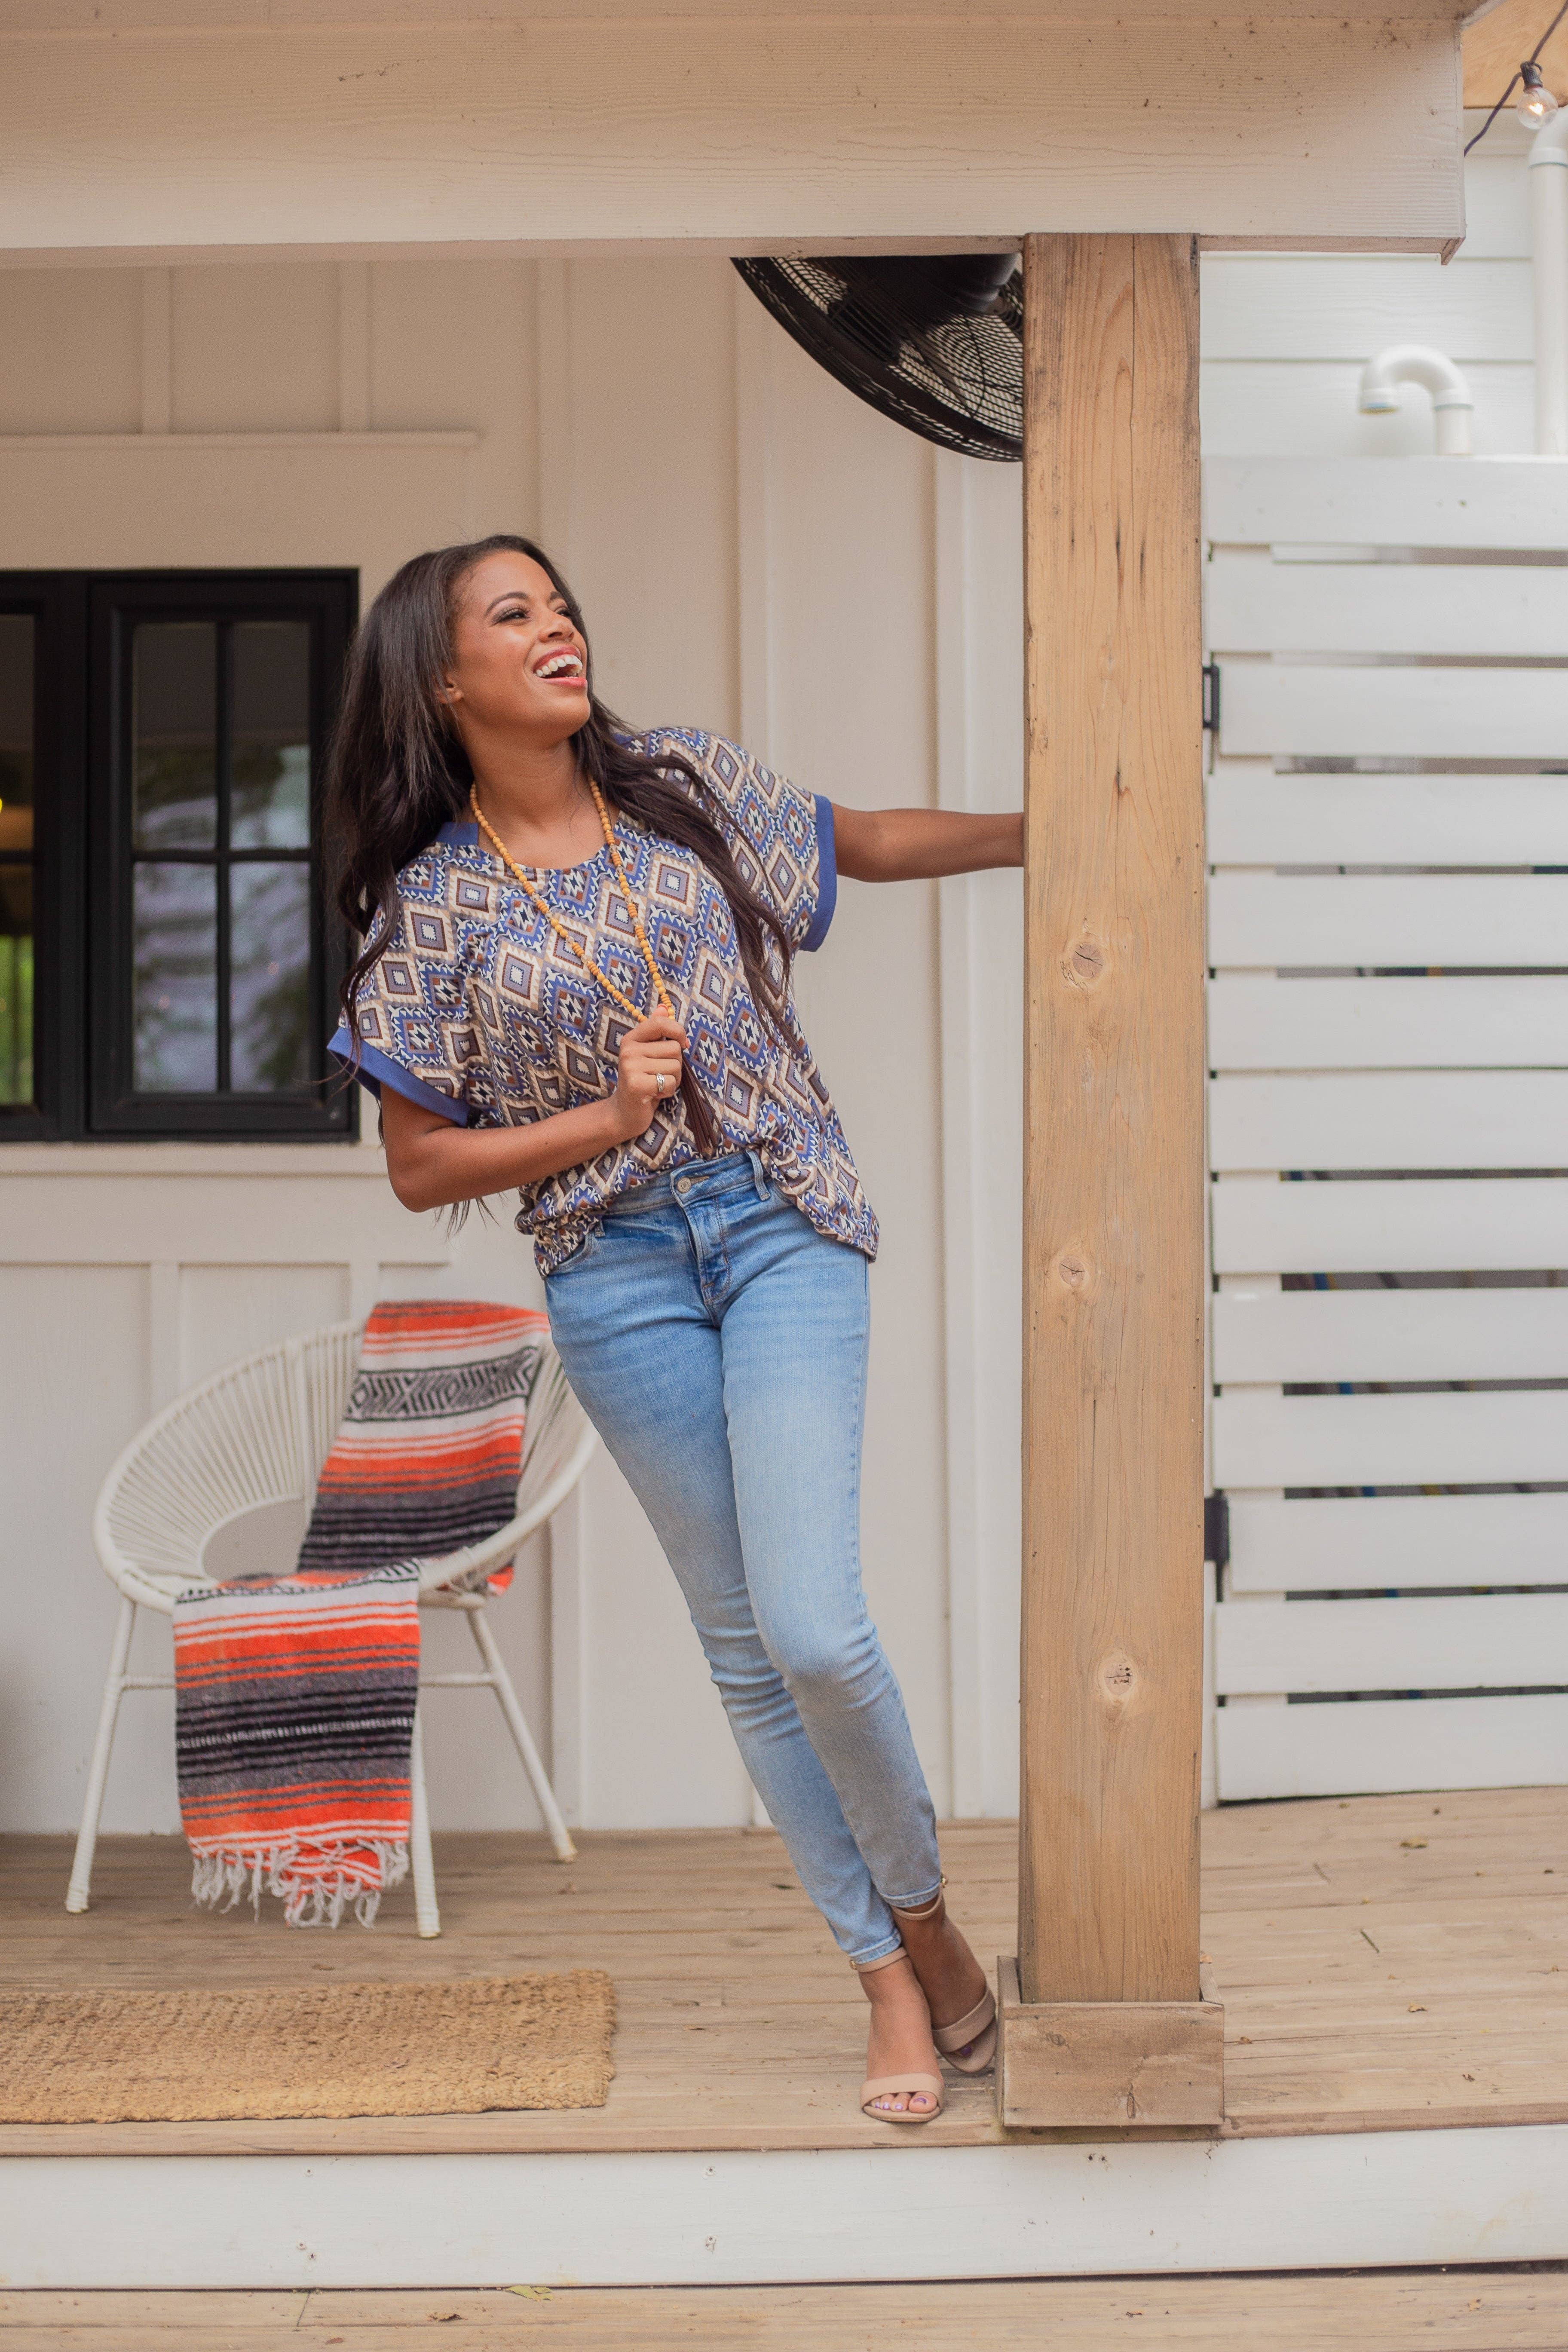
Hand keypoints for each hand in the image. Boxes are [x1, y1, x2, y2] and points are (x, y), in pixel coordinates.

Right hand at [610, 1014, 685, 1139]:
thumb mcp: (648, 1054)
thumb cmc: (642, 1081)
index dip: (678, 1032)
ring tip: (657, 1084)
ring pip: (676, 1067)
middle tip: (660, 1075)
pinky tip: (655, 1094)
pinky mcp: (636, 1085)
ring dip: (673, 1080)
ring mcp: (631, 1067)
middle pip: (675, 1049)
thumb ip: (656, 1031)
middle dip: (676, 1065)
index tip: (682, 1044)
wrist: (625, 1112)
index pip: (661, 1023)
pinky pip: (670, 1082)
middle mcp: (628, 1050)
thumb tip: (664, 1007)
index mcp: (631, 1039)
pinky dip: (668, 1091)